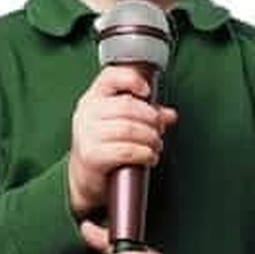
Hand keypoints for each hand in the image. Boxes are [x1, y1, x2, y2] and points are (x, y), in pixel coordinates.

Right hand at [68, 65, 177, 217]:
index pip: (110, 77)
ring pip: (129, 128)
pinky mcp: (91, 155)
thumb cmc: (105, 145)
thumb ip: (146, 115)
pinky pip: (126, 150)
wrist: (84, 176)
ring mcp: (87, 133)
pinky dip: (144, 153)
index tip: (147, 91)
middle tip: (160, 129)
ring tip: (157, 145)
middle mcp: (87, 112)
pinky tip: (150, 157)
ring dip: (151, 138)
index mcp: (93, 98)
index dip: (131, 79)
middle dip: (151, 118)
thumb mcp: (122, 123)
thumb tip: (169, 114)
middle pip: (127, 106)